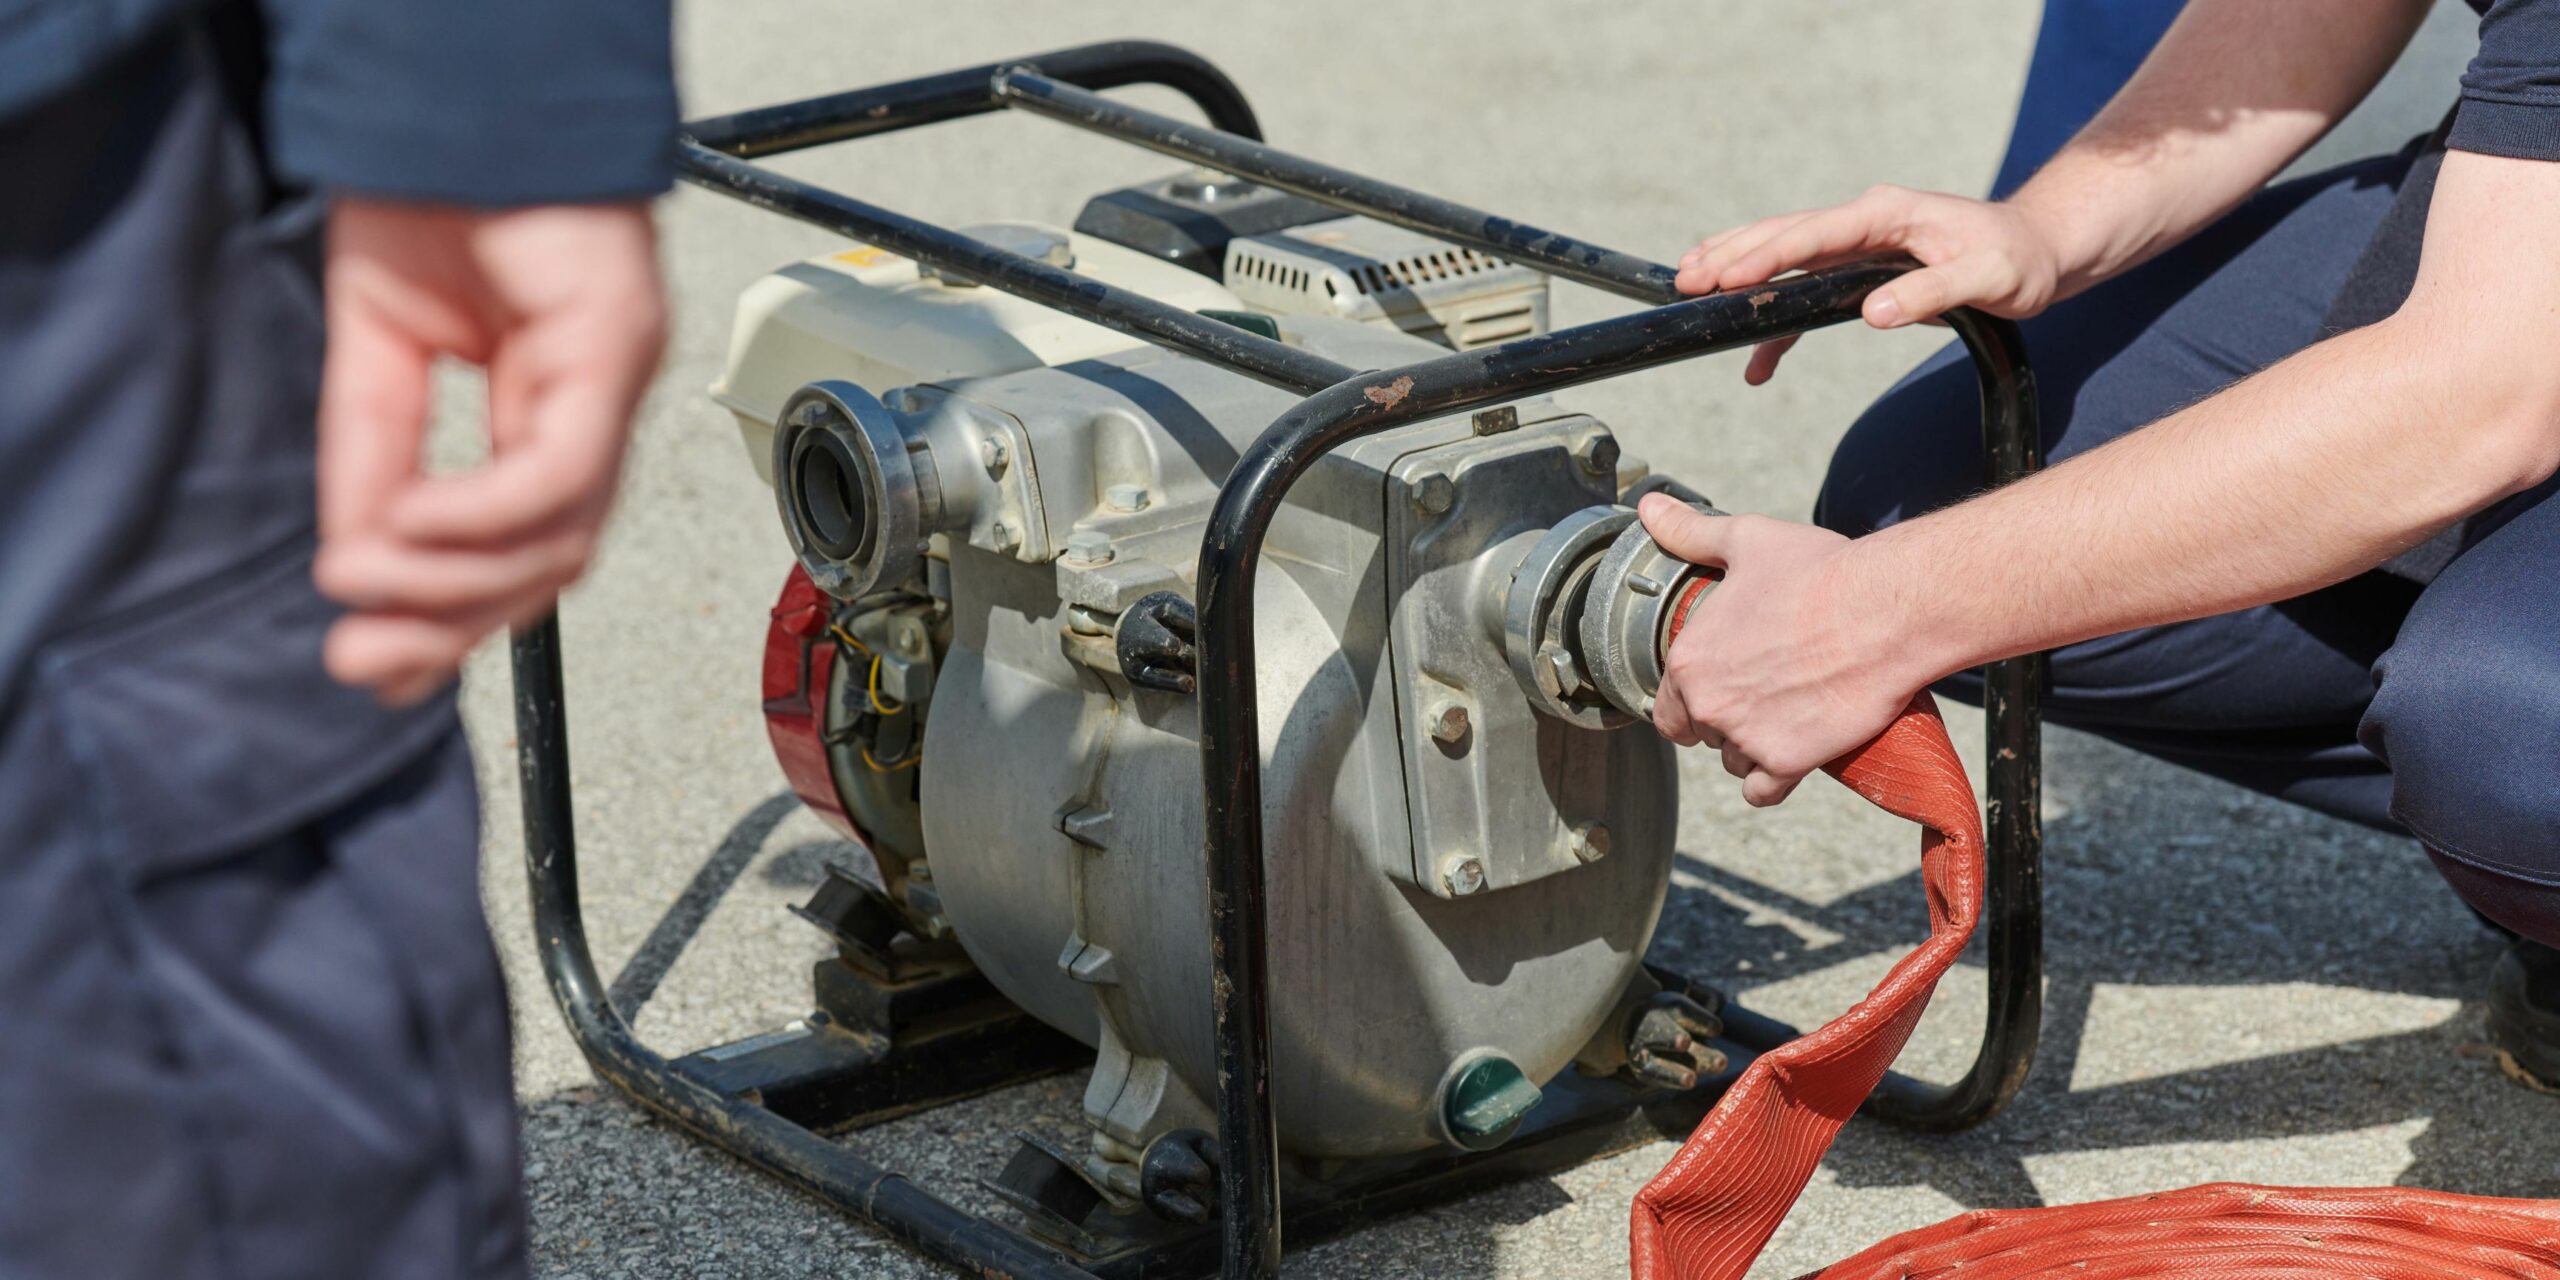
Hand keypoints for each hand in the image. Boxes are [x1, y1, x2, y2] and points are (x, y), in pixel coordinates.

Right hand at [313, 199, 666, 703]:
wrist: (460, 95)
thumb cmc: (439, 193)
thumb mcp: (380, 347)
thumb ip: (376, 453)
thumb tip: (360, 558)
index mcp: (550, 406)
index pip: (527, 546)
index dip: (459, 615)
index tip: (384, 662)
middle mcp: (596, 403)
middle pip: (553, 563)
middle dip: (454, 626)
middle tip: (367, 662)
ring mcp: (614, 377)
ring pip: (564, 534)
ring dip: (458, 581)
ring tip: (367, 585)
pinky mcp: (611, 346)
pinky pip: (558, 468)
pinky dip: (483, 512)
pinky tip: (413, 525)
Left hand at [1640, 495, 1925, 806]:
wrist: (1886, 612)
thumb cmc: (1819, 573)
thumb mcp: (1746, 541)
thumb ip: (1690, 532)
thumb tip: (1650, 508)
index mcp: (1689, 660)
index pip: (1667, 705)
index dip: (1692, 697)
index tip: (1723, 684)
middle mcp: (1708, 705)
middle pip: (1701, 733)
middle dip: (1724, 719)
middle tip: (1762, 695)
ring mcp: (1746, 738)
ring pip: (1733, 761)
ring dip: (1751, 748)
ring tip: (1785, 717)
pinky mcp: (1787, 762)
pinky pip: (1761, 792)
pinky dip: (1772, 782)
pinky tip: (1789, 758)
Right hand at [1673, 185, 2064, 383]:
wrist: (2038, 253)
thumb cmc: (2018, 261)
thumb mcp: (1989, 278)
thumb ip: (1932, 293)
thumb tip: (1875, 313)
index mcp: (1886, 213)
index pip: (1813, 235)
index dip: (1767, 257)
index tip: (1727, 278)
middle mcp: (1865, 221)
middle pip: (1783, 236)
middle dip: (1731, 257)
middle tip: (1684, 278)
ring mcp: (1859, 244)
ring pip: (1785, 256)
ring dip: (1738, 272)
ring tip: (1688, 288)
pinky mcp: (1861, 270)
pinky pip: (1807, 291)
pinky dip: (1778, 320)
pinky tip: (1756, 360)